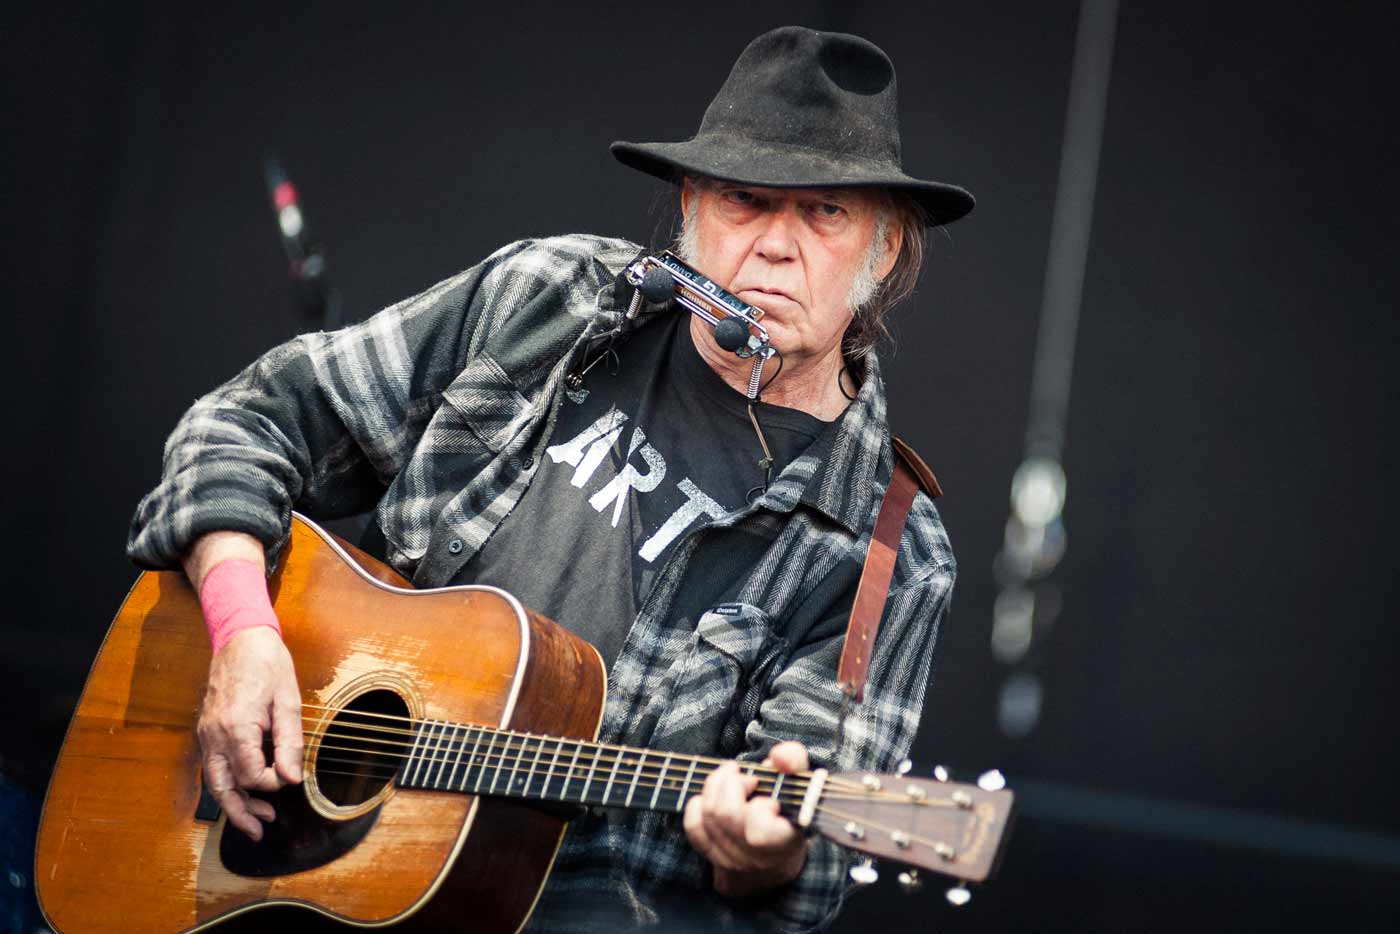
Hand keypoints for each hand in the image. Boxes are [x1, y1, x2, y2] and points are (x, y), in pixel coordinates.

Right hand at [197, 626, 302, 839]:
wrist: (240, 638)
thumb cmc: (268, 665)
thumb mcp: (288, 701)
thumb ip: (289, 743)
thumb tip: (292, 778)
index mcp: (236, 727)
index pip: (251, 775)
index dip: (272, 784)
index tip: (290, 779)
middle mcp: (214, 735)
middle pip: (222, 787)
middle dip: (240, 813)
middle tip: (261, 830)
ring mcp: (206, 733)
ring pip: (214, 780)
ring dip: (233, 802)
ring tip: (255, 819)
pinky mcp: (207, 730)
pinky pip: (214, 765)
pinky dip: (227, 783)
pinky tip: (244, 791)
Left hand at [683, 740, 809, 898]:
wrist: (777, 843)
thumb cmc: (787, 805)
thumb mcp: (796, 779)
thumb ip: (793, 760)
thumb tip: (780, 756)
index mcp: (784, 842)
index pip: (760, 831)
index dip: (759, 806)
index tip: (767, 796)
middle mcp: (757, 857)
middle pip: (726, 815)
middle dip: (731, 783)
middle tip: (746, 777)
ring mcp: (733, 859)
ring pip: (709, 816)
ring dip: (716, 786)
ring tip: (731, 778)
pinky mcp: (713, 855)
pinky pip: (694, 826)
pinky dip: (698, 804)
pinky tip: (713, 796)